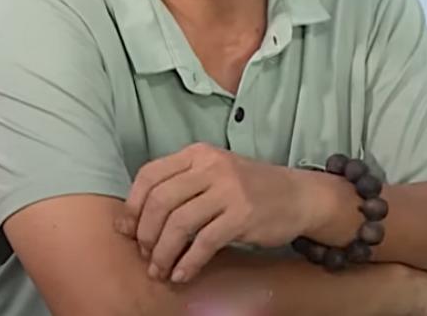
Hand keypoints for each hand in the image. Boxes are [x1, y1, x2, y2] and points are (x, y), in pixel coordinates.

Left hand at [117, 143, 318, 283]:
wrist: (300, 195)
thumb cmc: (252, 188)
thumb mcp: (216, 173)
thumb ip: (181, 185)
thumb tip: (133, 219)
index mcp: (200, 153)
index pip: (150, 175)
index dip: (132, 206)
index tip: (126, 230)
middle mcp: (213, 167)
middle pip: (160, 201)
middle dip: (146, 234)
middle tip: (146, 254)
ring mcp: (230, 190)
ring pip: (178, 224)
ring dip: (163, 253)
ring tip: (160, 270)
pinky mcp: (243, 215)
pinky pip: (204, 243)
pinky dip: (188, 262)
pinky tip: (183, 274)